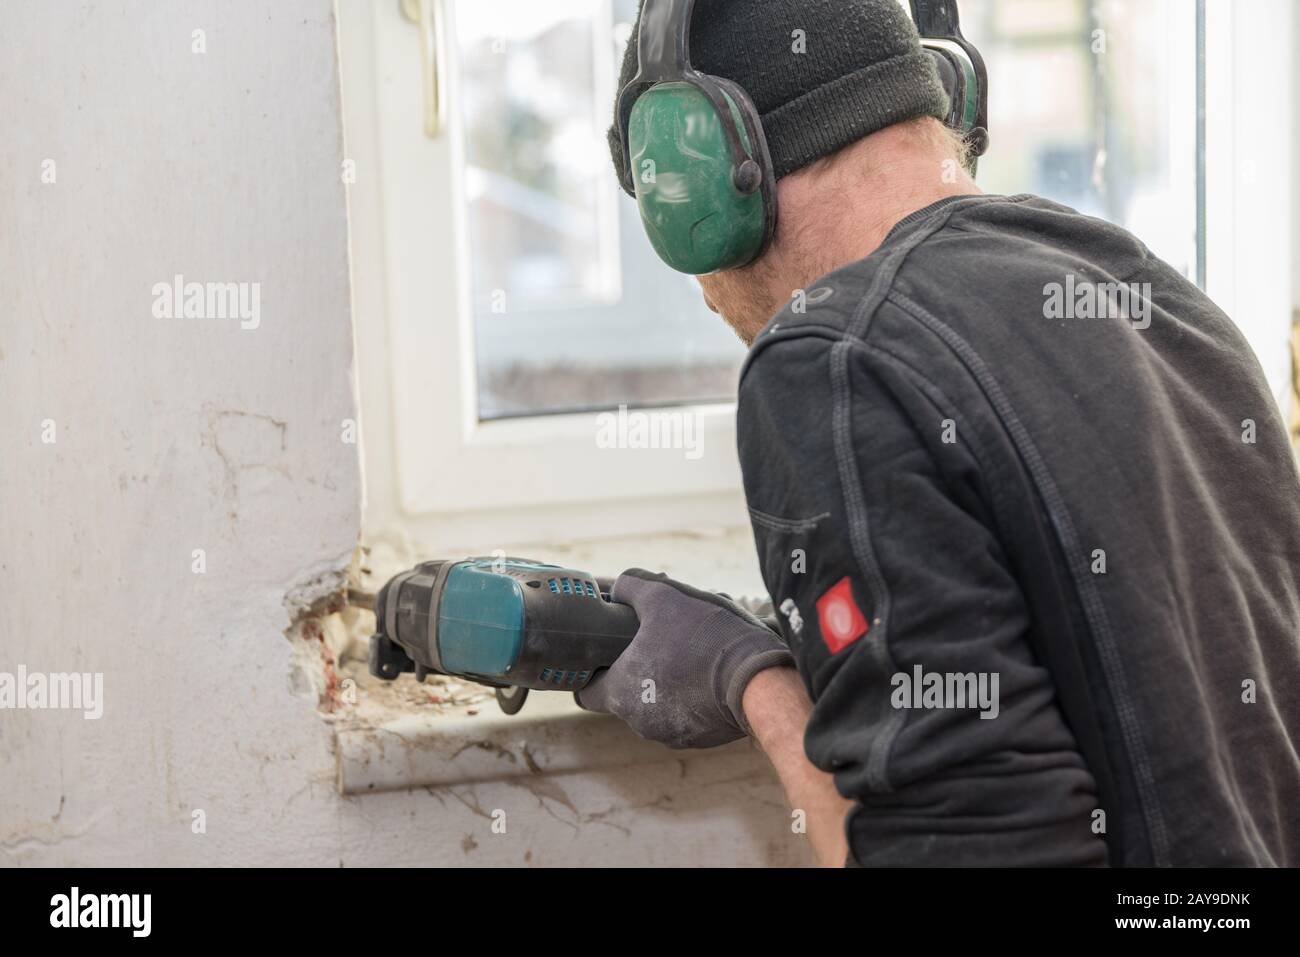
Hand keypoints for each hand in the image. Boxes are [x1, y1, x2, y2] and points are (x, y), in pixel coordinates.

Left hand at [576, 569, 794, 747]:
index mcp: (621, 692)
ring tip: (690, 651)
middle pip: (624, 694)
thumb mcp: (664, 595)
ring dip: (665, 681)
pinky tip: (708, 672)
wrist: (760, 680)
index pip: (585, 693)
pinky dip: (690, 697)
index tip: (604, 653)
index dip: (590, 671)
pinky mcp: (700, 739)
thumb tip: (618, 587)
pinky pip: (684, 715)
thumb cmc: (706, 637)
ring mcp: (671, 734)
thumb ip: (630, 587)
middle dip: (637, 667)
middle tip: (658, 640)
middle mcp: (639, 721)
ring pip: (655, 704)